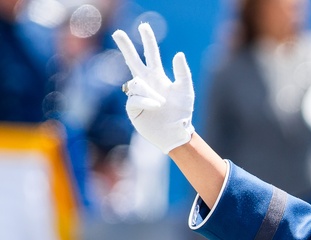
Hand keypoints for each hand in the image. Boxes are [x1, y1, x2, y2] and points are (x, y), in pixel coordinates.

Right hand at [112, 23, 194, 153]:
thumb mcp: (185, 91)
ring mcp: (137, 94)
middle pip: (133, 61)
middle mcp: (146, 83)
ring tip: (162, 104)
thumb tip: (178, 53)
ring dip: (150, 92)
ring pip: (137, 83)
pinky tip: (156, 106)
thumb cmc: (182, 113)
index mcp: (158, 77)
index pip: (151, 55)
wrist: (175, 133)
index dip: (148, 41)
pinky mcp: (132, 107)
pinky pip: (135, 97)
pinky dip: (147, 101)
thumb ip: (183, 73)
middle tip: (118, 33)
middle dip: (126, 47)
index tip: (143, 27)